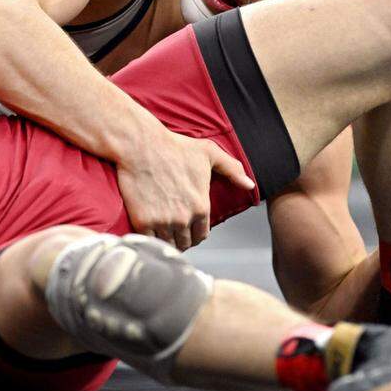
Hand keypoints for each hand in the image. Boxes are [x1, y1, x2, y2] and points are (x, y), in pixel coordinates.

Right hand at [117, 128, 253, 250]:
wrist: (141, 145)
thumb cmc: (175, 146)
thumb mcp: (209, 153)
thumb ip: (233, 169)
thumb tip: (250, 185)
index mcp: (201, 207)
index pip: (202, 235)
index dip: (195, 233)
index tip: (188, 229)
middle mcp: (183, 218)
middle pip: (185, 243)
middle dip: (181, 238)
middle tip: (173, 232)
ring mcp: (162, 222)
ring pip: (168, 245)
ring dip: (165, 241)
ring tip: (161, 233)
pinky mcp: (142, 221)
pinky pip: (149, 241)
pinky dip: (148, 239)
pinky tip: (148, 232)